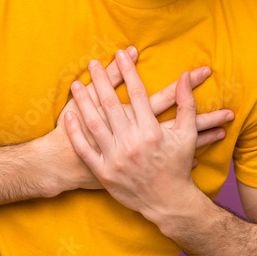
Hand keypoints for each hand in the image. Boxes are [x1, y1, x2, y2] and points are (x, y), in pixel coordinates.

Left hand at [46, 46, 232, 192]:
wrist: (168, 202)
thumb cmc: (178, 165)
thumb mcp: (187, 133)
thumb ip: (186, 103)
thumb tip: (185, 75)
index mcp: (152, 131)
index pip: (136, 93)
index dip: (128, 70)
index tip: (121, 53)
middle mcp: (132, 143)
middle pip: (111, 104)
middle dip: (101, 80)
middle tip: (92, 63)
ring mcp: (116, 159)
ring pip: (94, 124)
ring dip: (83, 101)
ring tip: (76, 84)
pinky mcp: (104, 173)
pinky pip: (85, 149)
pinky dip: (76, 132)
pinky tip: (69, 115)